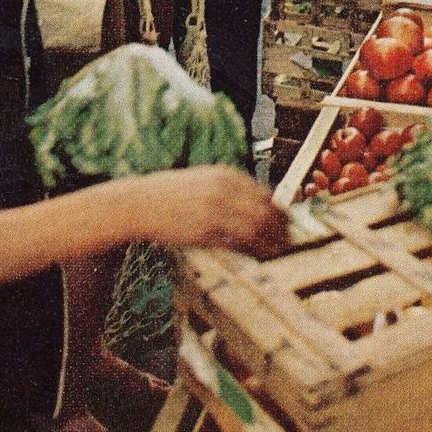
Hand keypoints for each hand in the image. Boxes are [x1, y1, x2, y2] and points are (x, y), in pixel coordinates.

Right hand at [129, 166, 289, 255]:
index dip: (280, 210)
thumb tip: (259, 203)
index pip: (265, 193)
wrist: (142, 203)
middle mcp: (223, 191)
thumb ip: (230, 188)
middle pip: (264, 211)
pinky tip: (258, 255)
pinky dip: (252, 250)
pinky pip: (237, 243)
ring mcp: (214, 211)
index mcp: (225, 175)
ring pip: (255, 228)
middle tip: (288, 240)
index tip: (287, 222)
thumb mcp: (205, 180)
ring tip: (278, 251)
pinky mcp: (205, 232)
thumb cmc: (173, 193)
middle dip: (280, 228)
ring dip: (271, 242)